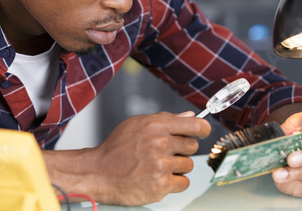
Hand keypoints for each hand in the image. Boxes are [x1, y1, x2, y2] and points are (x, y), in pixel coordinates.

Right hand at [85, 111, 210, 205]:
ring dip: (178, 167)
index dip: (203, 129)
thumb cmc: (116, 148)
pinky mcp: (160, 185)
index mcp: (156, 125)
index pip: (195, 125)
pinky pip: (184, 183)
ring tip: (159, 166)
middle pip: (192, 146)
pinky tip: (160, 178)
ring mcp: (161, 165)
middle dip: (183, 149)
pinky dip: (175, 182)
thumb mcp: (137, 124)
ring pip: (188, 165)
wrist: (98, 173)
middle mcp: (160, 144)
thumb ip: (165, 119)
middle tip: (168, 153)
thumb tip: (190, 116)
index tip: (203, 132)